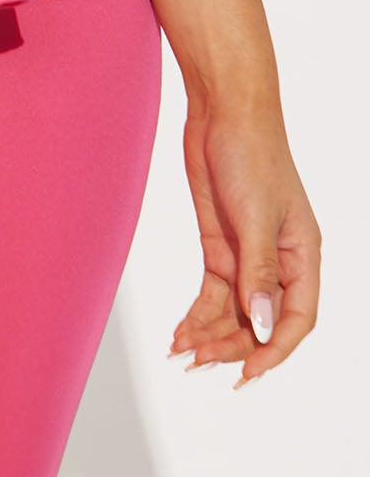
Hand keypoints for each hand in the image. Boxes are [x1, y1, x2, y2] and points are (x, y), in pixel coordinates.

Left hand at [168, 96, 320, 387]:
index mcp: (303, 256)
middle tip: (201, 360)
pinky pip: (212, 293)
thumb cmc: (252, 153)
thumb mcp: (256, 216)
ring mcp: (247, 255)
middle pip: (260, 320)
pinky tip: (181, 333)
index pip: (297, 318)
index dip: (274, 348)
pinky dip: (197, 314)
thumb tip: (259, 324)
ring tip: (184, 353)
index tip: (248, 372)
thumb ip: (257, 272)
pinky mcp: (221, 246)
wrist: (222, 112)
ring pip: (234, 311)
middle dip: (232, 344)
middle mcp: (278, 262)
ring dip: (211, 334)